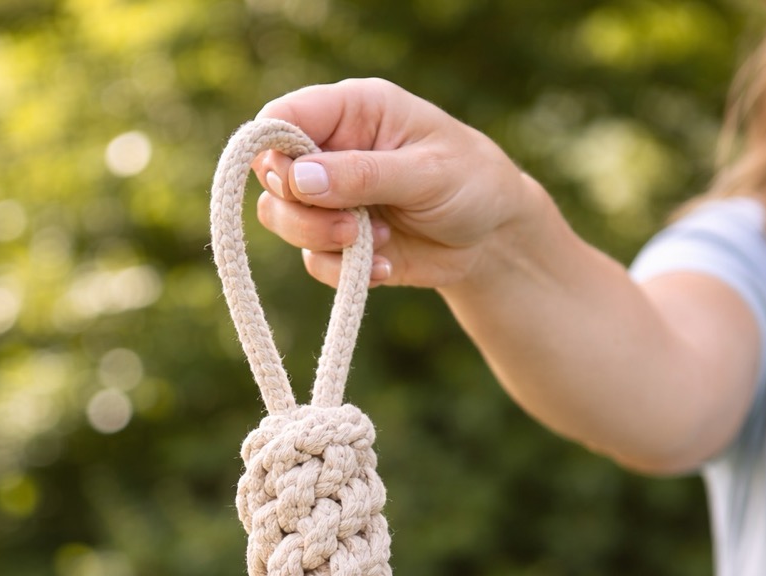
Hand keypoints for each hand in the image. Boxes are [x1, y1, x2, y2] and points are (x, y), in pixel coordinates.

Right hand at [252, 78, 528, 290]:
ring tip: (374, 243)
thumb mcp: (426, 171)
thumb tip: (298, 178)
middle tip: (348, 227)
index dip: (274, 151)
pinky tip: (385, 267)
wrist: (493, 237)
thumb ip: (363, 173)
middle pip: (272, 177)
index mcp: (351, 112)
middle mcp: (332, 152)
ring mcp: (332, 199)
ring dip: (321, 241)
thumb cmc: (471, 181)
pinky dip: (344, 272)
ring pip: (283, 220)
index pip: (281, 119)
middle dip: (300, 210)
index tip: (296, 184)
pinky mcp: (340, 243)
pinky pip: (315, 261)